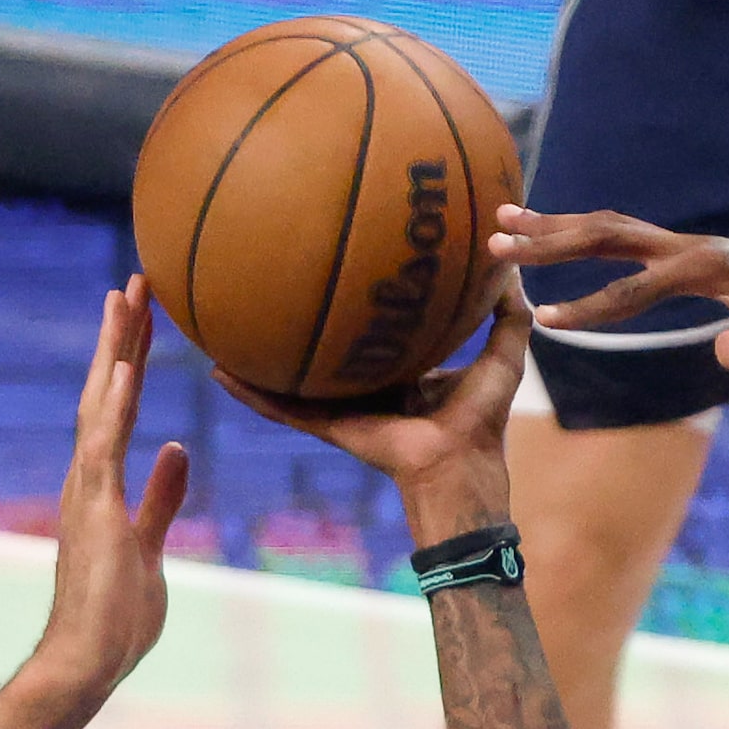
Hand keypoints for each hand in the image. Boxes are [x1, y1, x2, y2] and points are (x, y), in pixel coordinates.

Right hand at [26, 277, 188, 704]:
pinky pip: (105, 445)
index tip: (144, 315)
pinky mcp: (95, 508)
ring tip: (129, 296)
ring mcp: (88, 489)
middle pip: (108, 390)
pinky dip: (116, 405)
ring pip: (103, 402)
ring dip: (117, 349)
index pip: (122, 407)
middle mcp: (89, 476)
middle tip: (137, 280)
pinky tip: (128, 367)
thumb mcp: (150, 545)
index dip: (133, 359)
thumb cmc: (117, 616)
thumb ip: (161, 498)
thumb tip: (177, 451)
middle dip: (123, 335)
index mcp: (104, 484)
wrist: (89, 659)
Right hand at [213, 274, 530, 537]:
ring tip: (226, 323)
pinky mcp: (328, 424)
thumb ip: (509, 312)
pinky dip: (250, 393)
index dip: (362, 302)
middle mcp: (368, 383)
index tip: (345, 264)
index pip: (376, 330)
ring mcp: (343, 405)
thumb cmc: (484, 417)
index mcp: (405, 369)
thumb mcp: (504, 354)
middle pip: (327, 348)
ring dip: (261, 355)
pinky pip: (281, 408)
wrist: (460, 464)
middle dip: (303, 319)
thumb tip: (510, 264)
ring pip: (293, 376)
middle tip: (273, 278)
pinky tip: (219, 371)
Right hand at [490, 208, 728, 368]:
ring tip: (501, 219)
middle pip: (608, 236)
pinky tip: (554, 233)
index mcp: (709, 267)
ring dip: (556, 225)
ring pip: (611, 226)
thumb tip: (727, 351)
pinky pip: (626, 235)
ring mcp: (688, 243)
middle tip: (493, 242)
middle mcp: (692, 245)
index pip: (634, 291)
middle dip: (550, 241)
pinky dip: (585, 231)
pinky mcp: (689, 249)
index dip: (588, 308)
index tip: (540, 320)